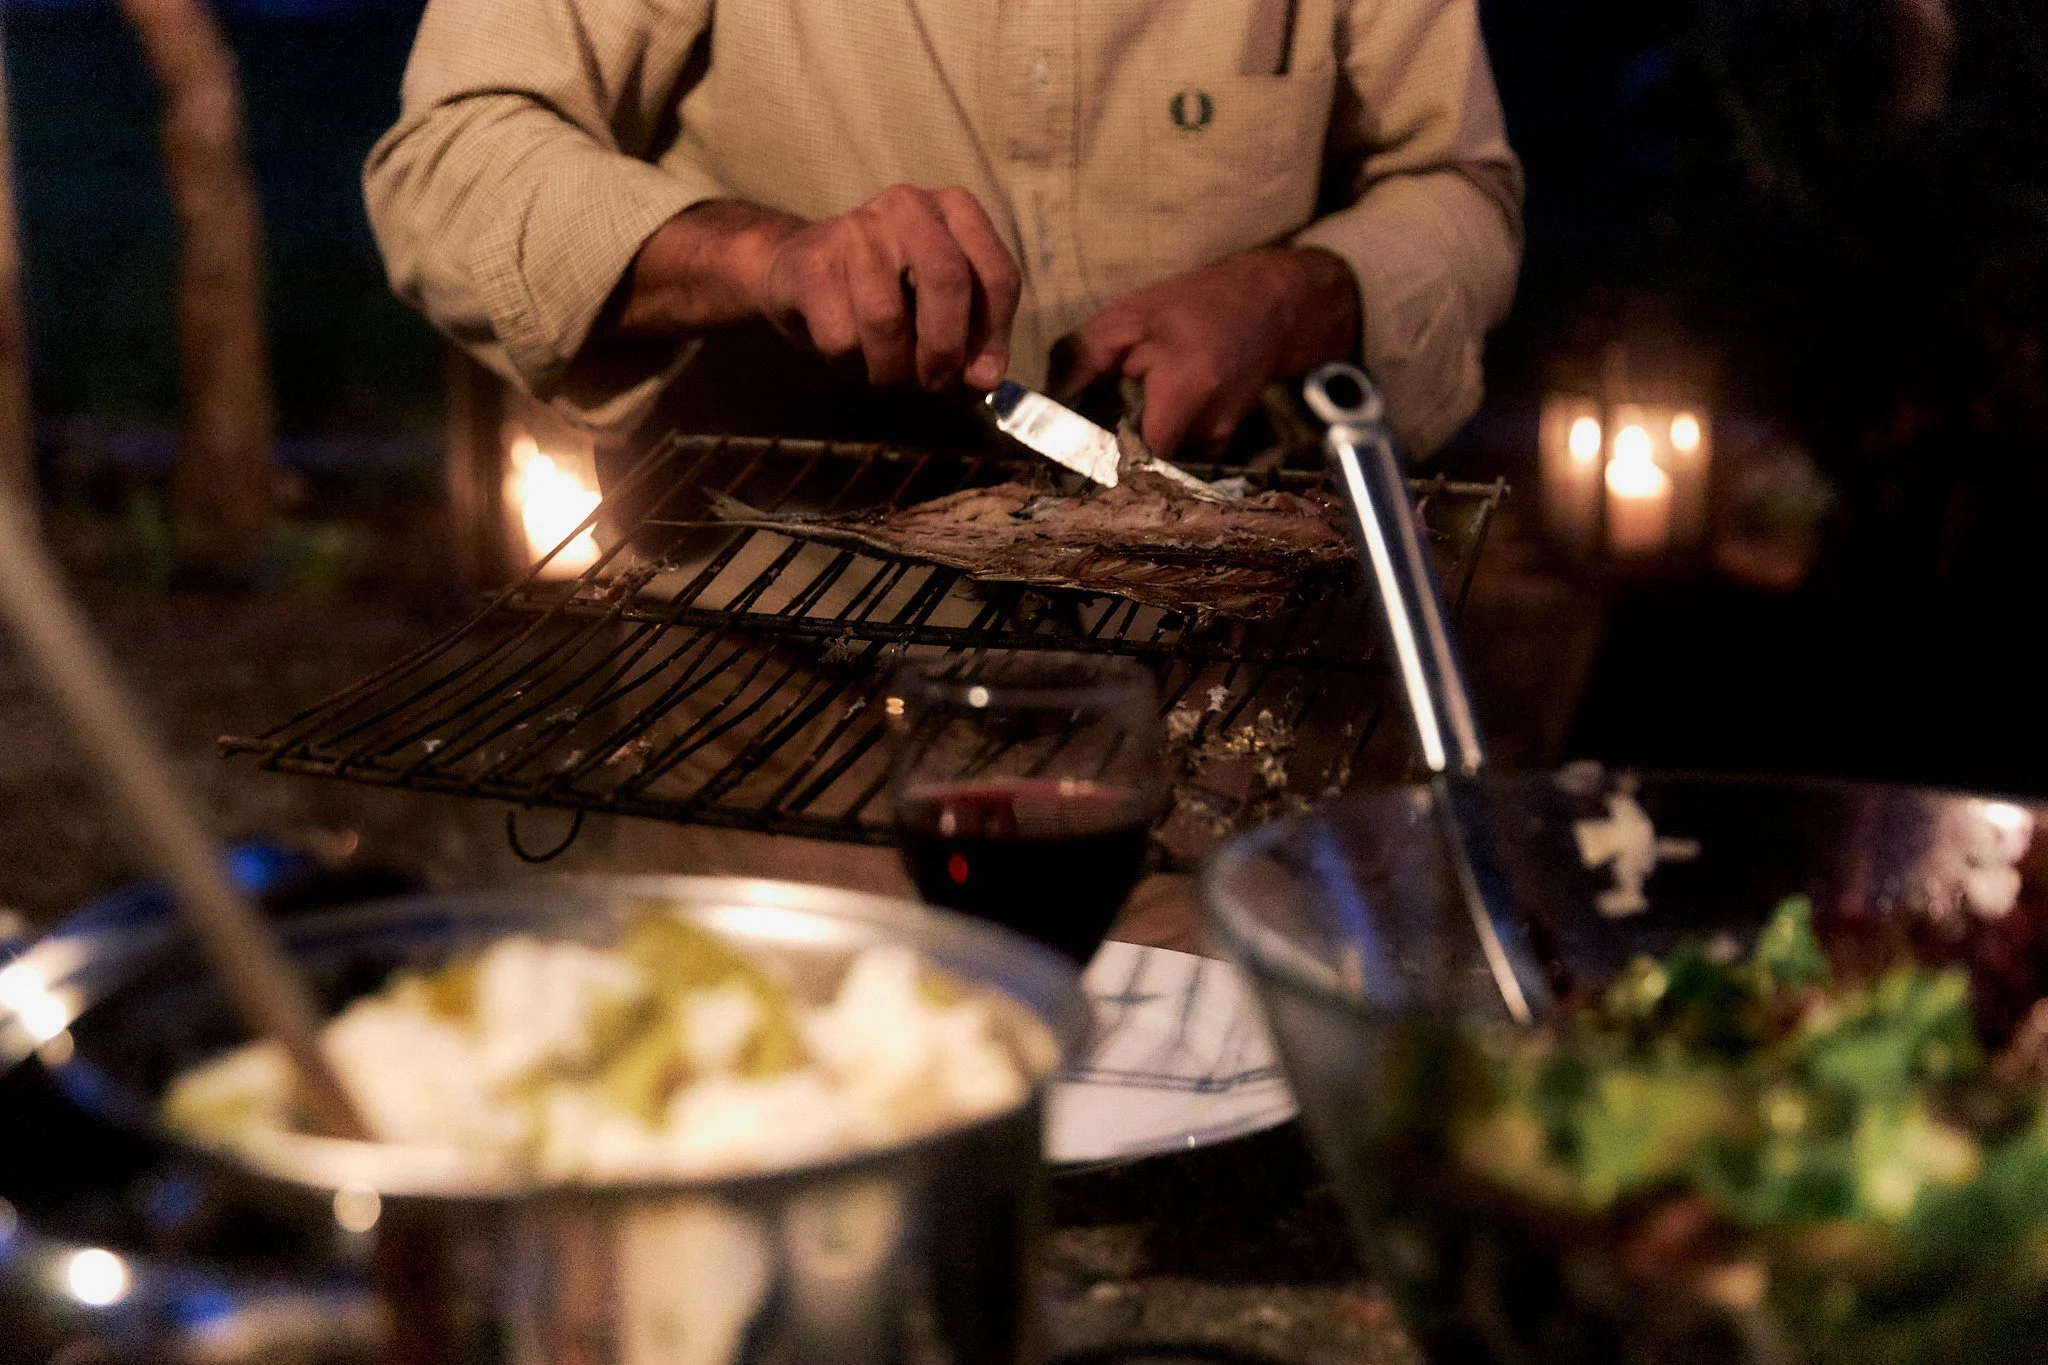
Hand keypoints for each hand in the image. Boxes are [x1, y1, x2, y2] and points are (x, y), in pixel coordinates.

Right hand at [754, 185, 1021, 390]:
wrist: (798, 272)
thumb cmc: (887, 292)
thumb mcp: (941, 308)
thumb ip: (975, 340)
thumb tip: (984, 379)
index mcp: (956, 210)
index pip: (998, 275)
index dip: (994, 338)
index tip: (979, 377)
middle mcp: (909, 205)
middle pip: (947, 281)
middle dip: (945, 349)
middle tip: (934, 382)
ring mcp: (857, 227)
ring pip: (887, 319)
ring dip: (892, 368)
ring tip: (887, 369)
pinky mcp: (813, 261)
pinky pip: (842, 338)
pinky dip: (849, 364)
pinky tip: (849, 349)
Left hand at [1053, 248, 1359, 456]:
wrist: (1273, 308)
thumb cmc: (1199, 304)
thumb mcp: (1133, 314)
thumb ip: (1084, 353)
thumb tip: (1045, 394)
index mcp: (1186, 389)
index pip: (1134, 454)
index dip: (1099, 456)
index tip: (1071, 447)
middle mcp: (1208, 428)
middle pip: (1139, 461)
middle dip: (1111, 444)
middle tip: (1089, 420)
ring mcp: (1218, 442)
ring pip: (1157, 457)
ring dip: (1136, 436)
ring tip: (1133, 401)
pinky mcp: (1221, 445)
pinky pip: (1175, 450)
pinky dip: (1159, 432)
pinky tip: (1161, 402)